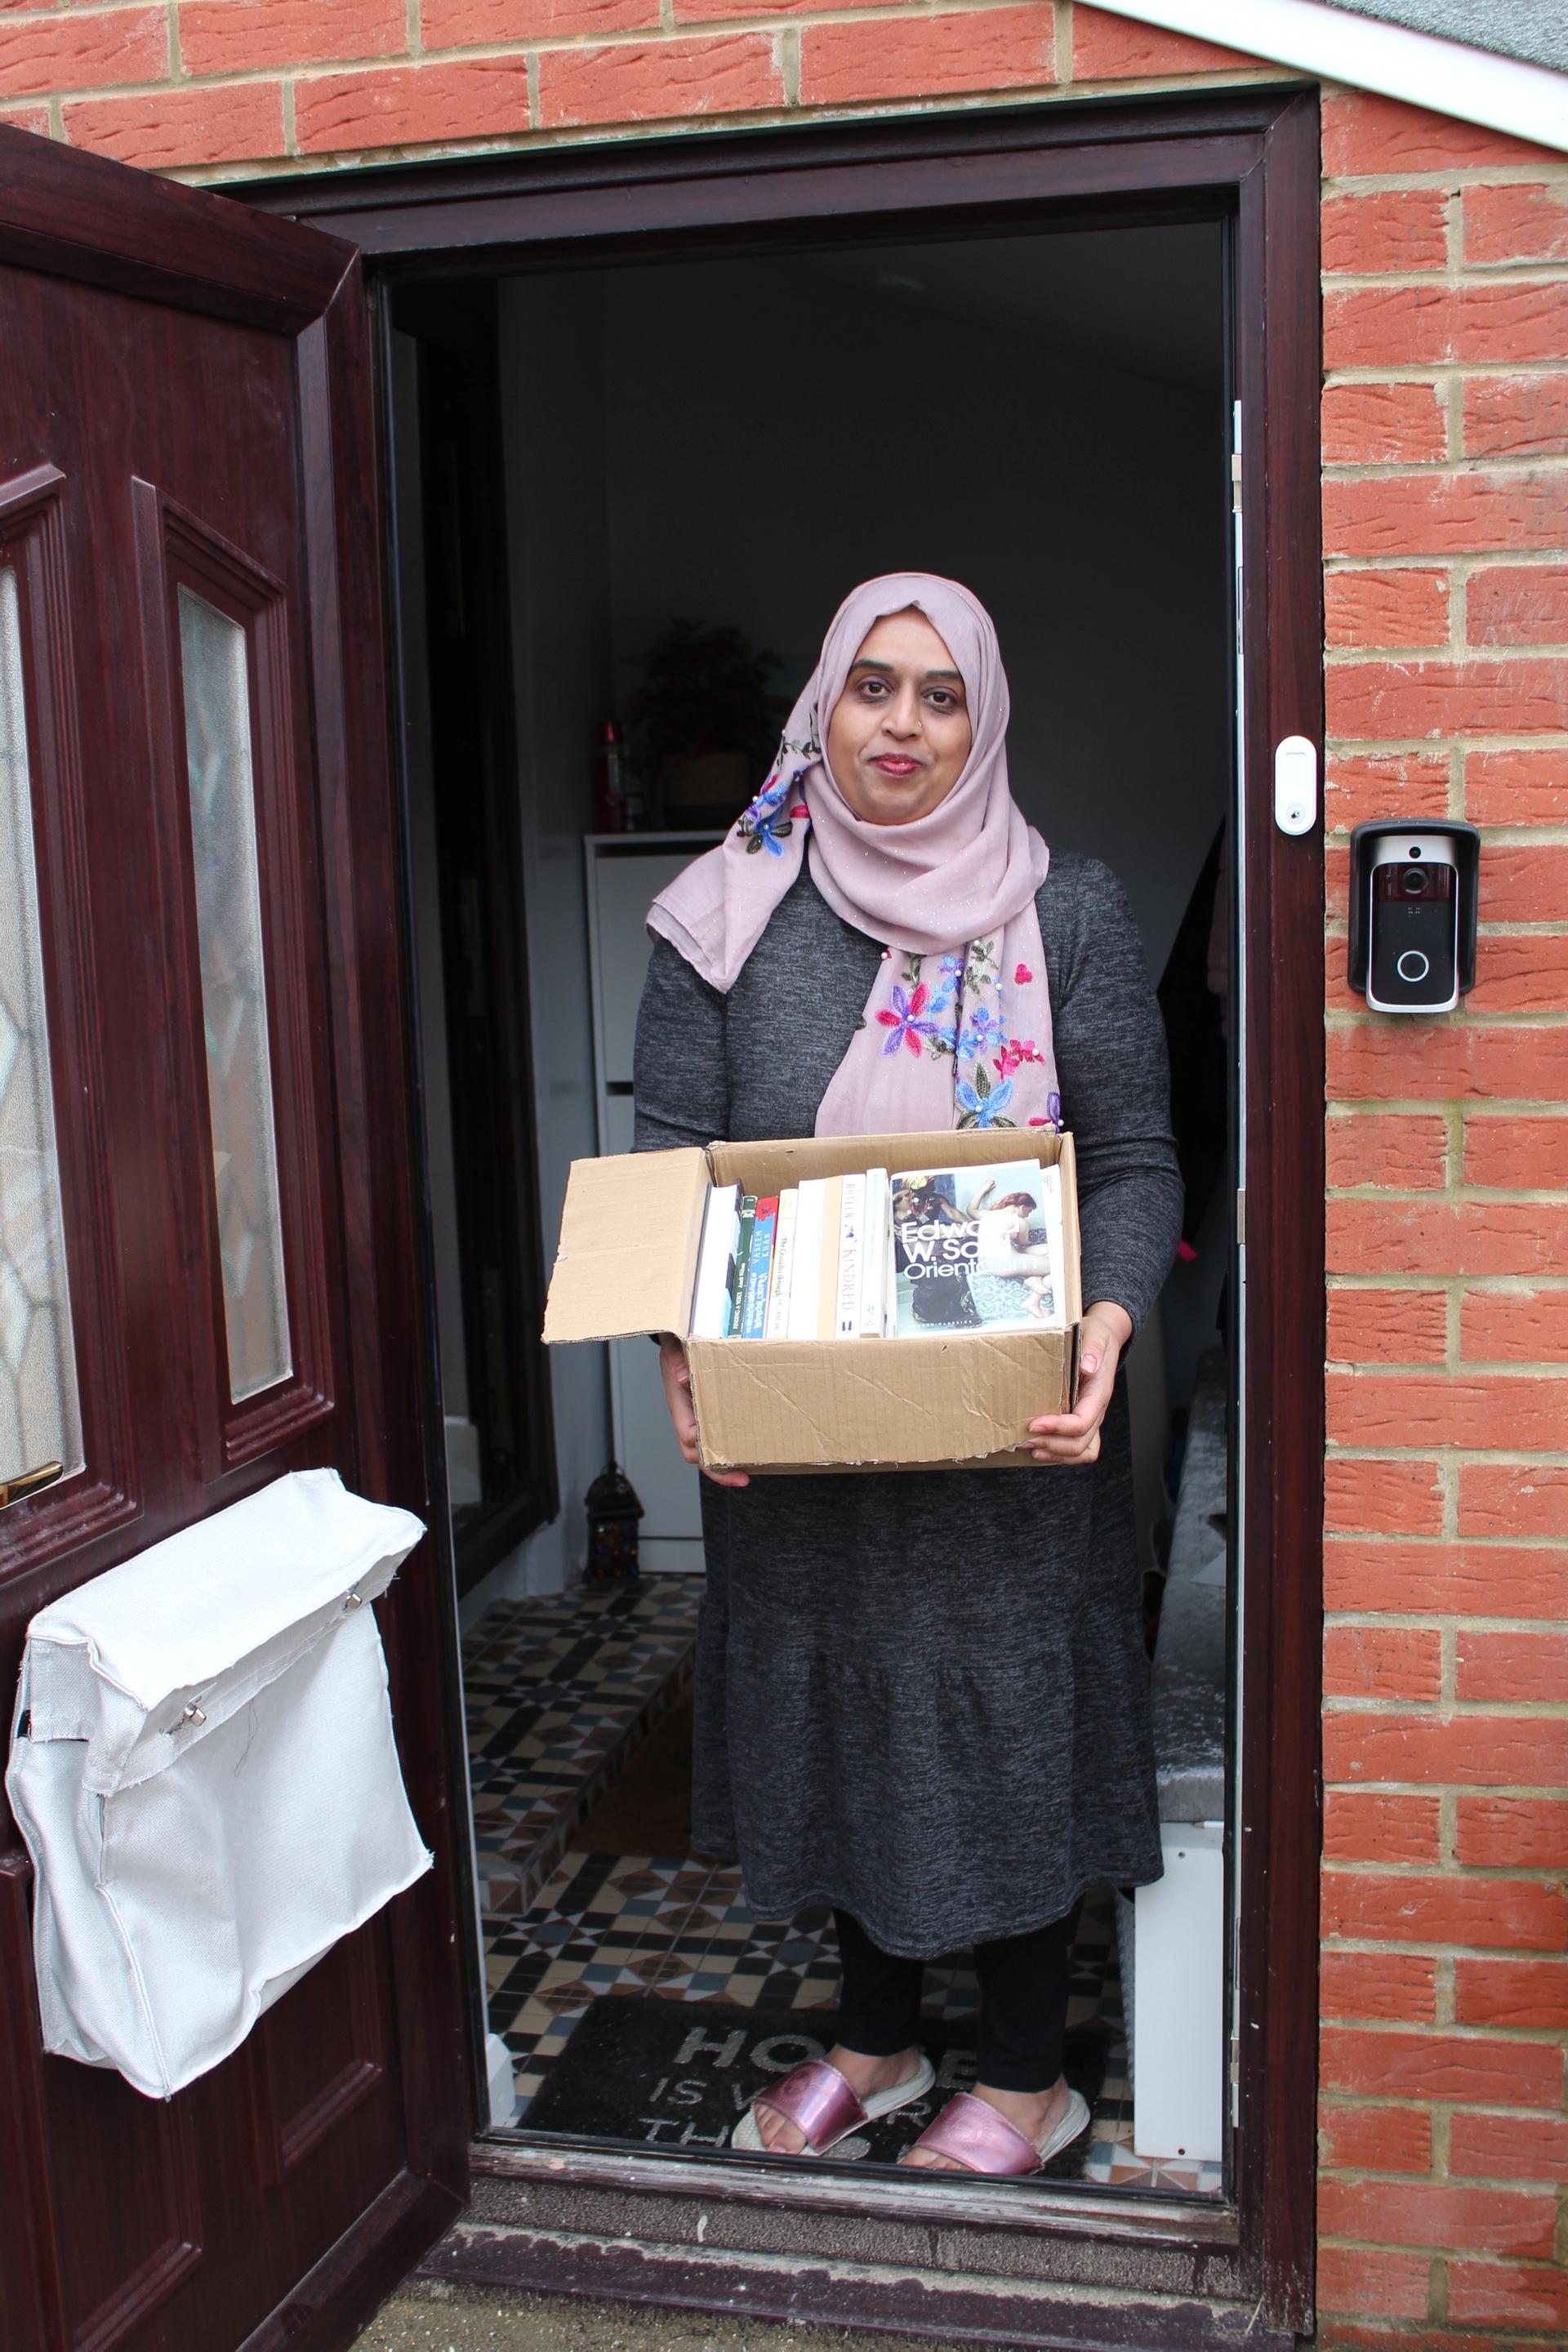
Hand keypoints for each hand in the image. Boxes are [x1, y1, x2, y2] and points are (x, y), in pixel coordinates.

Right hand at [657, 1335, 749, 1487]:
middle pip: (696, 1454)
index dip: (701, 1447)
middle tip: (742, 1478)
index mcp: (678, 1404)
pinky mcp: (710, 1415)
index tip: (719, 1453)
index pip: (686, 1434)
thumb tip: (684, 1376)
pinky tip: (750, 1453)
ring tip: (748, 1473)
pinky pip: (717, 1437)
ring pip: (707, 1451)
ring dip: (725, 1466)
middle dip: (717, 1470)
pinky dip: (730, 1449)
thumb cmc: (675, 1348)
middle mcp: (687, 1417)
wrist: (677, 1342)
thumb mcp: (674, 1349)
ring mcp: (698, 1419)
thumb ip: (678, 1359)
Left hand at [1026, 1301, 1132, 1464]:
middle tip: (1022, 1439)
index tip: (1033, 1424)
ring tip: (1028, 1447)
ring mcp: (1091, 1418)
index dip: (1058, 1428)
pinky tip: (1040, 1449)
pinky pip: (1079, 1447)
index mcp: (1099, 1393)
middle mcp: (1096, 1410)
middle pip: (1080, 1443)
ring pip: (1081, 1451)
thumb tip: (1087, 1365)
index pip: (1082, 1422)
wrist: (1104, 1339)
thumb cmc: (1096, 1337)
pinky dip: (1060, 1454)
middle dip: (1051, 1444)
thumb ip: (1093, 1349)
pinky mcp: (1083, 1420)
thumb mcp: (1096, 1335)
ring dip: (1054, 1453)